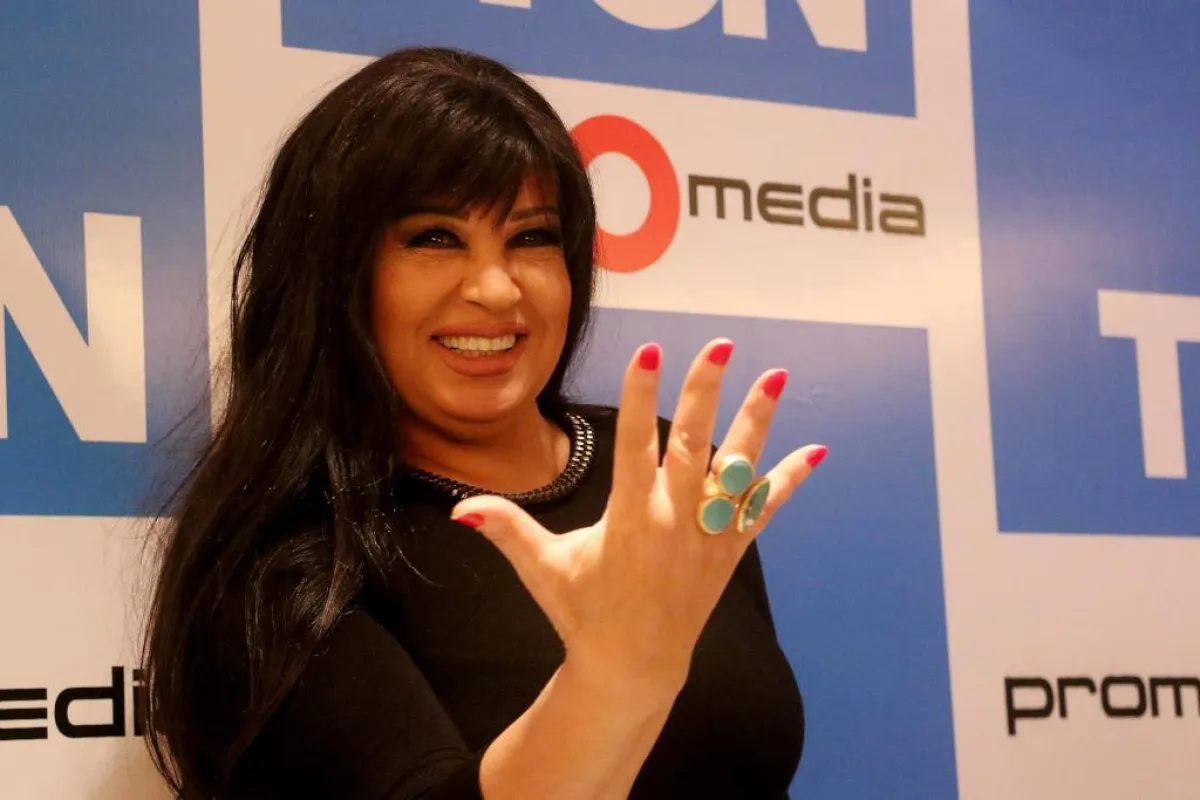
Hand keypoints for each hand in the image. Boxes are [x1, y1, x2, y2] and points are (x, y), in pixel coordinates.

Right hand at [449, 339, 826, 697]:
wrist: (632, 669)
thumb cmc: (582, 613)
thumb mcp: (542, 570)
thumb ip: (506, 530)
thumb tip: (461, 507)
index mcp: (628, 519)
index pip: (634, 445)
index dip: (639, 397)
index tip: (649, 351)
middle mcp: (673, 521)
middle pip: (693, 445)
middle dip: (706, 392)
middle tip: (720, 344)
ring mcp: (707, 536)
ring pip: (737, 470)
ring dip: (757, 422)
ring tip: (777, 376)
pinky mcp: (728, 552)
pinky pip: (763, 510)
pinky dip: (788, 481)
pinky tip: (816, 451)